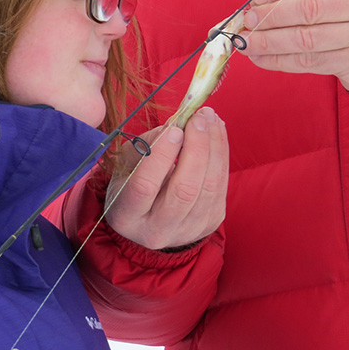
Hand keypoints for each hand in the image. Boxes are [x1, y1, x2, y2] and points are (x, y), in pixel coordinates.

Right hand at [105, 107, 227, 249]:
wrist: (152, 218)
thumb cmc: (132, 183)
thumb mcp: (126, 166)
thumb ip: (146, 145)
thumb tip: (178, 124)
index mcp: (126, 217)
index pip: (145, 186)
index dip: (161, 155)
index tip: (174, 129)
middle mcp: (157, 231)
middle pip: (184, 190)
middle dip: (196, 148)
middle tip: (198, 118)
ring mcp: (188, 230)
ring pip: (209, 187)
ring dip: (214, 146)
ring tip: (209, 118)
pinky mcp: (210, 222)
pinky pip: (221, 185)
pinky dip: (221, 154)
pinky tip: (216, 132)